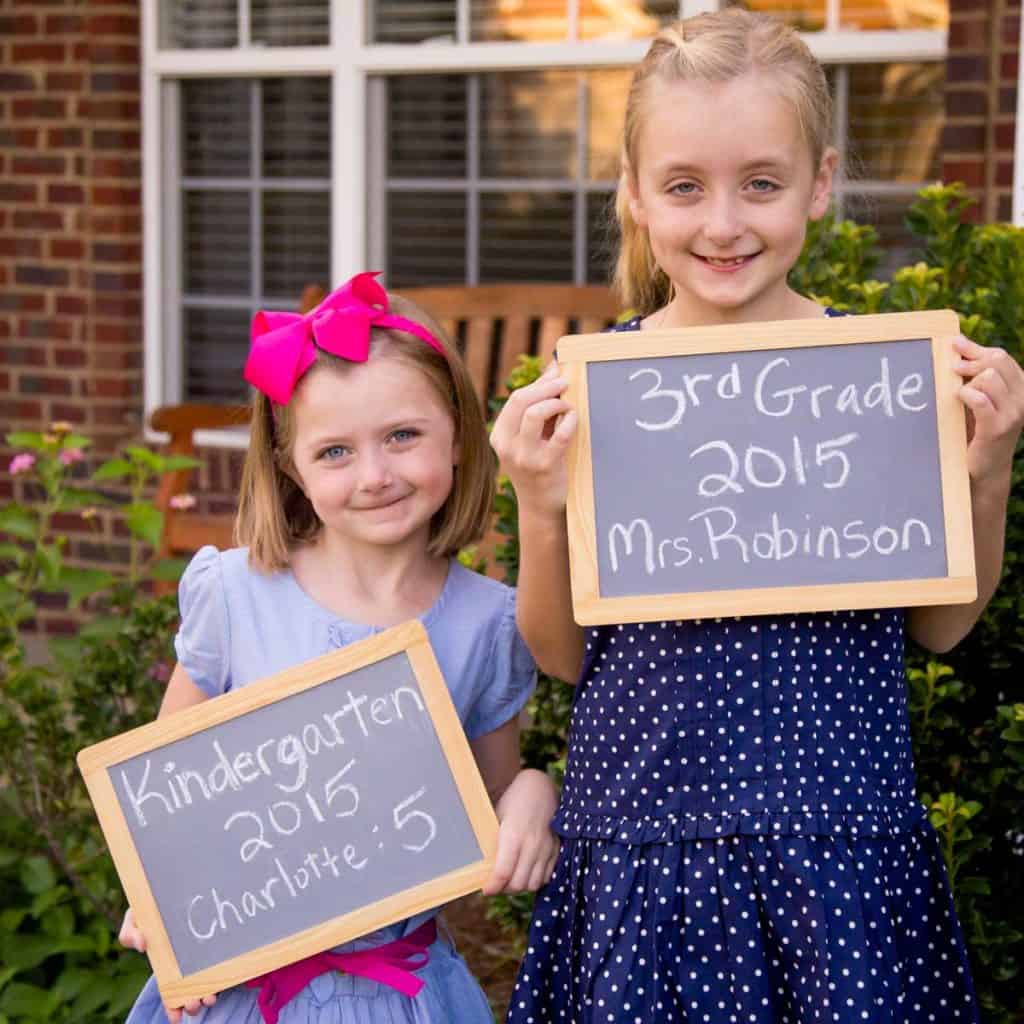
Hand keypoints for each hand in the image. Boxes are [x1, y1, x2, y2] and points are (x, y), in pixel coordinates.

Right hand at [119, 909, 217, 1020]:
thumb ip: (130, 933)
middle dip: (191, 1003)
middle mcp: (183, 962)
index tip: (176, 1018)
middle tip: (194, 1004)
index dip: (172, 1006)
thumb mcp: (134, 919)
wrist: (171, 889)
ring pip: (205, 979)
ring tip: (208, 999)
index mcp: (164, 962)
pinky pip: (218, 961)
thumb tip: (143, 945)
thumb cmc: (149, 908)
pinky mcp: (213, 943)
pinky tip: (223, 981)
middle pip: (188, 990)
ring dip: (206, 993)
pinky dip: (220, 974)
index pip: (168, 990)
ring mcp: (199, 953)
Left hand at [482, 769, 559, 894]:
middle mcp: (532, 845)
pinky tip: (527, 871)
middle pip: (518, 884)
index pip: (502, 873)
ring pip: (534, 884)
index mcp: (513, 835)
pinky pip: (547, 876)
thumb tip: (481, 866)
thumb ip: (492, 842)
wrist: (540, 787)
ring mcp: (547, 848)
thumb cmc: (513, 801)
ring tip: (511, 879)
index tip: (486, 889)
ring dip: (521, 886)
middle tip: (497, 884)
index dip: (492, 886)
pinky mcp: (557, 849)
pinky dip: (536, 879)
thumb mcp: (497, 817)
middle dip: (505, 889)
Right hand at [490, 363, 576, 514]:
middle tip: (565, 384)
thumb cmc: (538, 464)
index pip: (516, 399)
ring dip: (556, 403)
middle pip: (521, 400)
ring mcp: (524, 456)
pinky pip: (559, 434)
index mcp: (500, 435)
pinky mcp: (544, 465)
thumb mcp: (531, 435)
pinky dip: (570, 420)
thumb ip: (539, 402)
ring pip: (534, 413)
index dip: (540, 384)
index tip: (557, 377)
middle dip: (547, 387)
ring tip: (567, 406)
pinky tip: (574, 419)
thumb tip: (553, 366)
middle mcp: (507, 445)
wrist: (540, 506)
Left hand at [952, 336, 1023, 484]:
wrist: (984, 469)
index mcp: (1020, 388)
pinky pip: (981, 400)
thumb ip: (974, 374)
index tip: (954, 344)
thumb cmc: (976, 430)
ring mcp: (1013, 413)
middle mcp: (1022, 398)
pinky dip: (966, 394)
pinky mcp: (997, 427)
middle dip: (971, 362)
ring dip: (969, 381)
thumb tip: (958, 344)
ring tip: (959, 393)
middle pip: (997, 361)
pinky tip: (959, 398)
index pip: (1001, 357)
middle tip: (953, 369)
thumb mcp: (979, 398)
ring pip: (990, 377)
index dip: (975, 349)